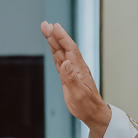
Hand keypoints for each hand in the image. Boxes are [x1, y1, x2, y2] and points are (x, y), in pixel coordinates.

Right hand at [41, 21, 111, 137]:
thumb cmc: (87, 105)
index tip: (54, 26)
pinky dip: (55, 51)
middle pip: (64, 47)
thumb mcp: (78, 94)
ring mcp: (72, 71)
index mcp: (78, 69)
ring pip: (61, 52)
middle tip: (45, 24)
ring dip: (53, 41)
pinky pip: (60, 60)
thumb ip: (71, 78)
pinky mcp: (68, 76)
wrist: (93, 113)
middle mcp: (75, 67)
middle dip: (54, 35)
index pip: (69, 49)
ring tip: (46, 30)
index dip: (62, 37)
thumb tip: (65, 63)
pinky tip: (52, 46)